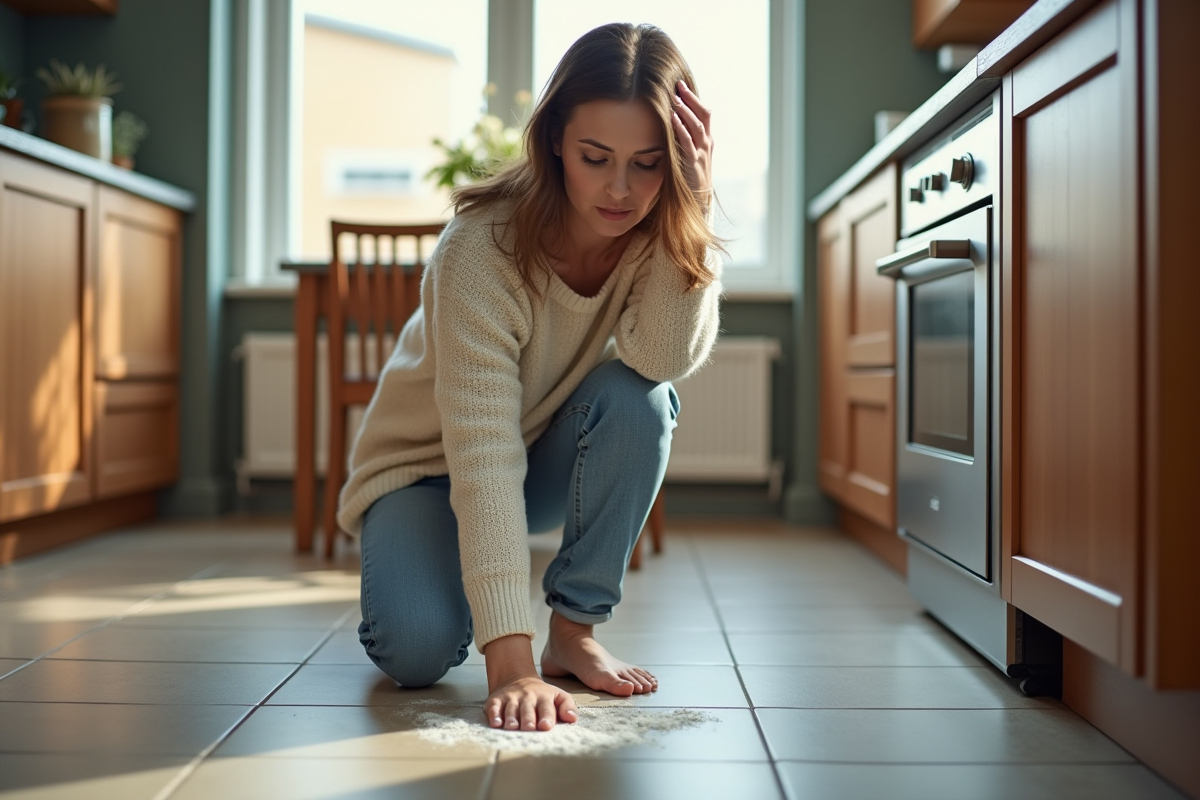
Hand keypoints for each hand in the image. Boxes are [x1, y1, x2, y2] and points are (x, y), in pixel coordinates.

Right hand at [484, 674, 578, 731]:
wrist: (517, 678)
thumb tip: (572, 719)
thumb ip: (567, 707)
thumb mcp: (558, 696)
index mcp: (543, 697)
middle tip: (529, 728)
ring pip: (510, 709)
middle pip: (527, 710)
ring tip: (512, 727)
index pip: (546, 707)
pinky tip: (496, 723)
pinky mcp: (496, 700)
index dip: (547, 717)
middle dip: (528, 719)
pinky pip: (493, 707)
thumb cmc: (541, 695)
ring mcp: (510, 698)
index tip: (546, 726)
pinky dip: (493, 715)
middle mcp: (526, 697)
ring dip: (511, 719)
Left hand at [670, 80, 713, 198]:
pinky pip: (688, 142)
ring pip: (697, 126)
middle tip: (678, 85)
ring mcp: (702, 153)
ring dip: (686, 111)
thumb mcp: (690, 154)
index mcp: (707, 139)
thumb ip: (685, 139)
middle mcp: (707, 143)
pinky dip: (681, 129)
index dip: (693, 98)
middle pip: (703, 115)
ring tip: (675, 98)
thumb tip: (670, 122)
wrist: (698, 199)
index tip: (681, 85)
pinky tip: (672, 119)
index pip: (703, 113)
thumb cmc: (690, 175)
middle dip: (691, 99)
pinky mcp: (693, 163)